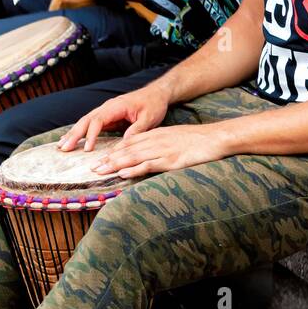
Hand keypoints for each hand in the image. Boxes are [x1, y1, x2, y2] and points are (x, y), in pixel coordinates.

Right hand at [60, 83, 171, 152]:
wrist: (156, 93)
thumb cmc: (153, 104)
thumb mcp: (150, 118)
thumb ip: (137, 129)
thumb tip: (124, 142)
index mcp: (117, 106)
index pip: (99, 120)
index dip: (91, 135)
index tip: (87, 149)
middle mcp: (108, 107)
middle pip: (87, 120)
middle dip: (74, 134)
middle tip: (63, 148)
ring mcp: (106, 111)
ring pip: (85, 121)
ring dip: (73, 133)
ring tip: (61, 146)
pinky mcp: (107, 116)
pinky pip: (91, 124)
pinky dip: (80, 131)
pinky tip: (72, 139)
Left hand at [90, 123, 229, 178]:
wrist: (215, 137)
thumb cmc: (197, 140)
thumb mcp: (174, 138)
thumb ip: (160, 144)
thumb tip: (148, 154)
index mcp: (156, 135)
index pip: (129, 143)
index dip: (113, 151)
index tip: (100, 159)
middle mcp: (155, 141)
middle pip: (127, 150)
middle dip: (108, 159)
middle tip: (92, 168)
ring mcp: (162, 150)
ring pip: (133, 157)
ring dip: (115, 164)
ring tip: (100, 171)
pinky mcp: (170, 160)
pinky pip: (149, 165)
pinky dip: (134, 169)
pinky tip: (123, 173)